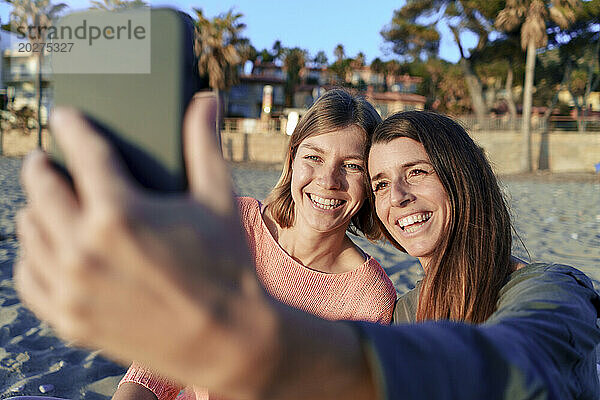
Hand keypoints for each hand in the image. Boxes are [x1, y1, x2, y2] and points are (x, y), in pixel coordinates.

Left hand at [15, 96, 278, 397]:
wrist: (228, 339)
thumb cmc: (226, 267)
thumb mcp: (217, 200)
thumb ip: (204, 144)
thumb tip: (207, 99)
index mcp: (120, 213)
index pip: (81, 152)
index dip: (72, 127)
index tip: (66, 118)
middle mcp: (85, 249)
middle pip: (41, 189)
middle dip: (43, 166)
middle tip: (48, 160)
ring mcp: (73, 288)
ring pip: (30, 231)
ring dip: (36, 209)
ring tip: (47, 202)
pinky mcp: (71, 319)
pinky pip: (29, 278)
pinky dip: (33, 256)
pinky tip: (47, 247)